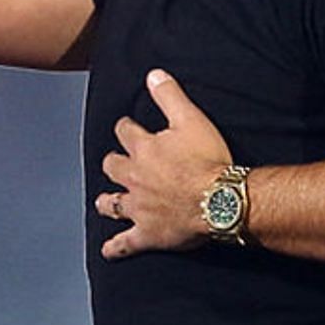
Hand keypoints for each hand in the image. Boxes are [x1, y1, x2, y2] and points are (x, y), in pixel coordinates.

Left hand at [96, 69, 232, 260]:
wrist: (219, 201)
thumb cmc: (209, 160)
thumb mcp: (191, 119)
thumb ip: (170, 96)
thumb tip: (152, 74)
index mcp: (143, 149)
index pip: (125, 132)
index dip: (126, 128)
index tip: (128, 127)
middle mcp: (134, 177)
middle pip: (112, 166)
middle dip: (113, 163)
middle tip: (117, 163)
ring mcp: (138, 207)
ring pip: (111, 203)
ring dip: (107, 202)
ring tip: (105, 202)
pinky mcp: (146, 233)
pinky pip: (125, 243)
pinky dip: (115, 247)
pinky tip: (108, 250)